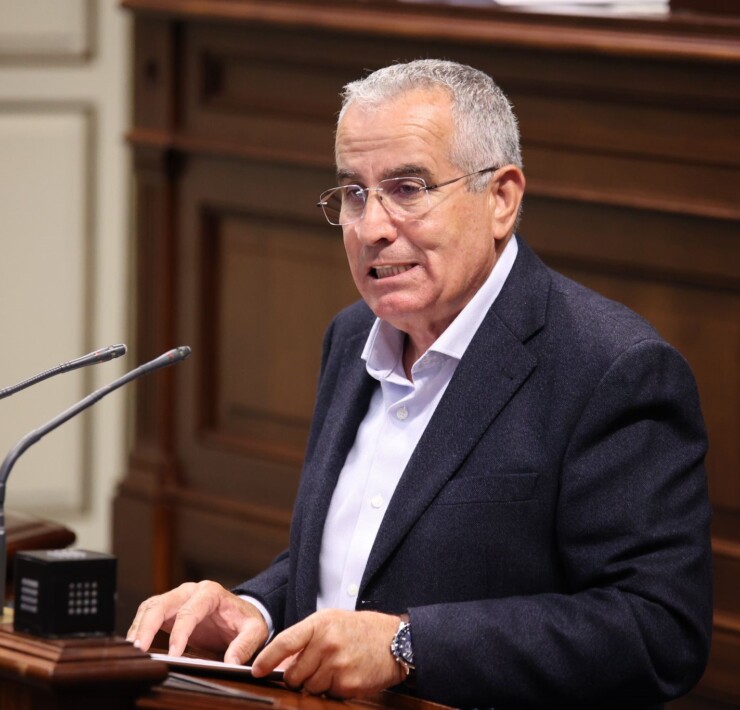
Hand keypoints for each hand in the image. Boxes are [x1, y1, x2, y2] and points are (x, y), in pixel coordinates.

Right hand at [126, 580, 268, 663]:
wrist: (241, 613)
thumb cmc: (246, 620)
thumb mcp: (255, 630)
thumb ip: (245, 644)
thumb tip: (231, 662)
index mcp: (211, 593)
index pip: (190, 610)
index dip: (180, 632)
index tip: (173, 654)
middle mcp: (190, 591)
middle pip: (163, 603)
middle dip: (148, 626)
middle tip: (140, 650)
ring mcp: (177, 598)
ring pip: (151, 606)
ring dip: (139, 627)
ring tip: (132, 650)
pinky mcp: (169, 610)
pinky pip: (148, 614)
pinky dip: (138, 628)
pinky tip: (134, 645)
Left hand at [251, 609, 407, 697]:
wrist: (395, 640)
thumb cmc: (360, 630)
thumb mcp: (331, 622)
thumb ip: (305, 639)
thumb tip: (279, 664)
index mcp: (320, 624)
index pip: (285, 642)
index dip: (267, 659)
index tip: (256, 670)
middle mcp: (327, 643)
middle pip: (294, 674)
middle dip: (299, 676)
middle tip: (315, 667)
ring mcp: (338, 665)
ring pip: (309, 688)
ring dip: (316, 684)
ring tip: (334, 668)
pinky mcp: (348, 684)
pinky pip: (327, 695)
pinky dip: (332, 690)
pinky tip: (345, 676)